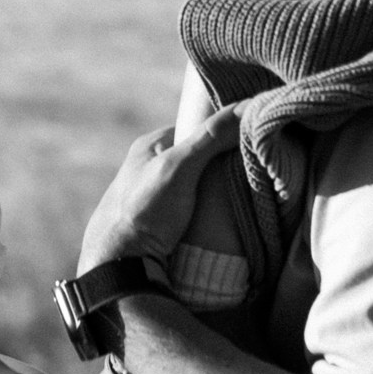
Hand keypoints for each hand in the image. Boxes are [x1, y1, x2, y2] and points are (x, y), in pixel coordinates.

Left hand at [77, 105, 241, 273]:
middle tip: (254, 175)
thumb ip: (211, 137)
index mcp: (150, 146)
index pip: (197, 129)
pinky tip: (229, 222)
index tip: (251, 142)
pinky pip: (196, 214)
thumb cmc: (143, 210)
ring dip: (220, 197)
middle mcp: (151, 169)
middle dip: (225, 169)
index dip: (223, 134)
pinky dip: (212, 217)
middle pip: (201, 162)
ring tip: (248, 200)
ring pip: (201, 190)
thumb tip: (249, 106)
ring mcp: (158, 199)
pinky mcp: (164, 227)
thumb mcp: (179, 167)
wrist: (118, 267)